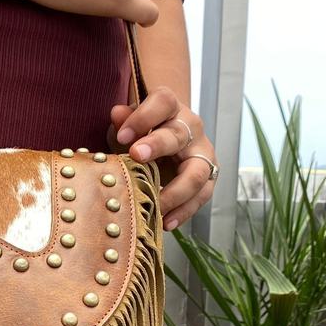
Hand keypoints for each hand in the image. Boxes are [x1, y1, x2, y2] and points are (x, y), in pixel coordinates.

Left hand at [108, 86, 217, 230]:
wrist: (167, 144)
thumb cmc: (143, 134)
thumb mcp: (130, 127)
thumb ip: (124, 121)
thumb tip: (117, 113)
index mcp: (170, 109)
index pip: (163, 102)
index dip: (143, 117)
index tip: (122, 136)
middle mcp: (190, 128)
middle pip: (178, 136)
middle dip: (158, 145)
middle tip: (136, 156)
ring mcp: (202, 154)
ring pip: (197, 172)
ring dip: (176, 191)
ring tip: (156, 206)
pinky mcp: (208, 178)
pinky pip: (201, 197)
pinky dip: (184, 212)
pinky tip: (166, 222)